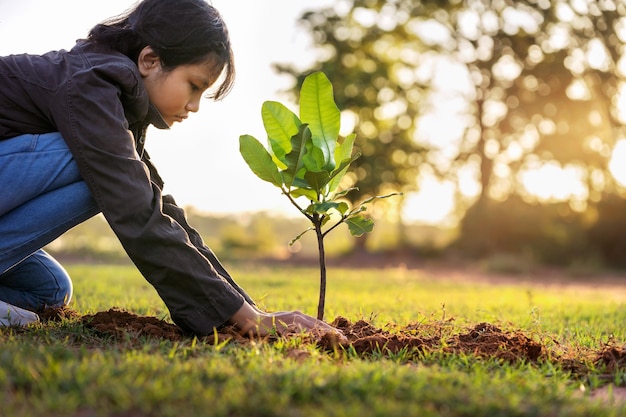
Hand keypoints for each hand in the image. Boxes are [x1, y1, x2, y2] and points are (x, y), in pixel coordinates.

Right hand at [229, 302, 346, 342]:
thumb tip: (310, 336)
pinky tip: (317, 340)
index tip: (344, 337)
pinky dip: (309, 335)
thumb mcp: (287, 326)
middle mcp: (298, 315)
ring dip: (325, 334)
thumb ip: (298, 328)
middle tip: (345, 340)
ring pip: (313, 326)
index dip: (332, 330)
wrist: (253, 319)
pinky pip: (300, 330)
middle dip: (333, 333)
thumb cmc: (271, 325)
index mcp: (300, 316)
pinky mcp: (285, 324)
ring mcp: (292, 319)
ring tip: (336, 340)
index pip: (319, 323)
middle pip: (319, 324)